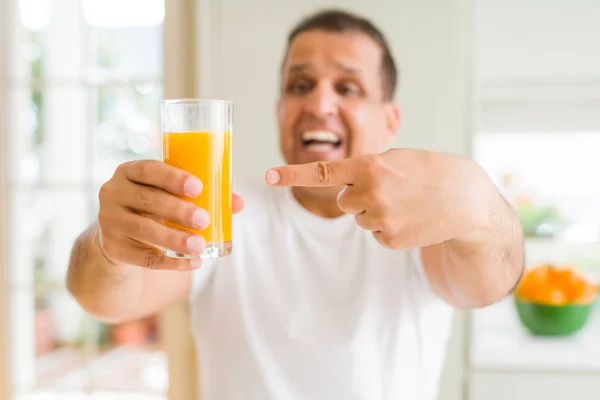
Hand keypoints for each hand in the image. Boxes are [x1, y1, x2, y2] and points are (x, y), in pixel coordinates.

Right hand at [98, 160, 243, 269]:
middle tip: (204, 219)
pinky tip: (192, 263)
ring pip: (143, 230)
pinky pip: (143, 258)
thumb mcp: (168, 195)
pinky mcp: (113, 248)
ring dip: (174, 239)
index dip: (173, 177)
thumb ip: (200, 195)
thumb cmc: (153, 207)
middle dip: (178, 211)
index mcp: (130, 172)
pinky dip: (170, 263)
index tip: (198, 187)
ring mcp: (109, 221)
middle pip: (148, 200)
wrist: (118, 235)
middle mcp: (113, 193)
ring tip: (200, 246)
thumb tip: (237, 202)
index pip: (149, 169)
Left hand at [265, 148, 495, 248]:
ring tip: (403, 203)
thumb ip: (367, 168)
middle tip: (389, 190)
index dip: (292, 174)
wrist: (463, 201)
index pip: (323, 171)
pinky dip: (386, 227)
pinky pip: (374, 233)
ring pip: (358, 218)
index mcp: (370, 165)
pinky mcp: (389, 239)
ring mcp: (380, 218)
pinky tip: (408, 219)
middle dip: (359, 196)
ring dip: (374, 211)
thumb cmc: (429, 171)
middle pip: (343, 201)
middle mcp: (371, 192)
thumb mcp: (397, 157)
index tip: (268, 176)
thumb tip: (345, 187)